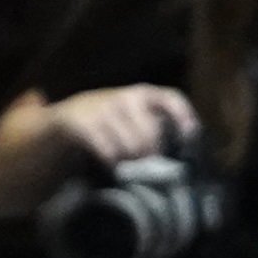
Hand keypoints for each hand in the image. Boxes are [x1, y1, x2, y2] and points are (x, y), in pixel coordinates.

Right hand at [56, 82, 198, 169]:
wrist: (68, 116)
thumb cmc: (110, 117)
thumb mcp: (132, 113)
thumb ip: (153, 122)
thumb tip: (180, 147)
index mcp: (142, 92)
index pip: (170, 98)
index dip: (183, 115)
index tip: (189, 135)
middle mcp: (125, 97)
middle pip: (151, 134)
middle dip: (151, 153)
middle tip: (146, 162)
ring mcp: (104, 109)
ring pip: (131, 147)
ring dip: (131, 161)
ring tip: (127, 163)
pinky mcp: (85, 124)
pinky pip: (109, 151)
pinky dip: (112, 162)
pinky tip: (112, 164)